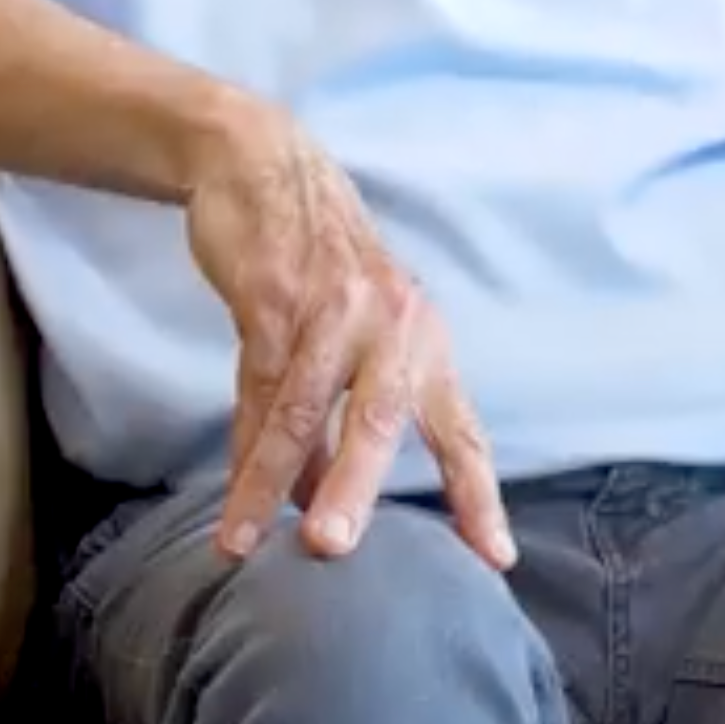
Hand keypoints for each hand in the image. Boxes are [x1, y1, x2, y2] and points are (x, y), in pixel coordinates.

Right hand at [184, 99, 514, 569]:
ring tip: (245, 541)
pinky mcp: (272, 297)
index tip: (495, 560)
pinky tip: (229, 488)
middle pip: (379, 417)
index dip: (476, 493)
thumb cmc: (321, 265)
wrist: (266, 164)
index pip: (461, 427)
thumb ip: (354, 410)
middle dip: (355, 485)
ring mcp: (330, 308)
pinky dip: (239, 442)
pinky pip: (256, 382)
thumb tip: (323, 500)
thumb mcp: (362, 327)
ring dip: (269, 479)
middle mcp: (390, 323)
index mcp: (425, 338)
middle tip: (333, 549)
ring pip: (301, 408)